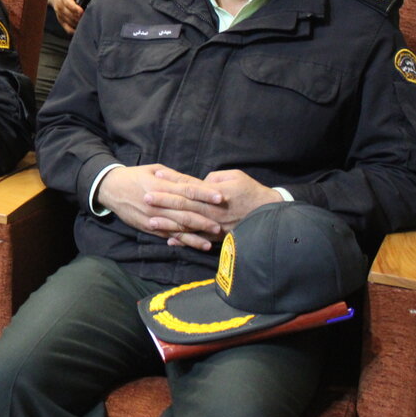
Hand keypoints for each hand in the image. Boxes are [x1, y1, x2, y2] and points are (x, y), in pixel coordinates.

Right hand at [48, 0, 86, 33]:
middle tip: (88, 17)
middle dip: (79, 17)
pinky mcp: (61, 20)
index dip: (75, 8)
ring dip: (78, 23)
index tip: (82, 12)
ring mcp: (59, 14)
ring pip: (69, 22)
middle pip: (69, 14)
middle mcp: (60, 6)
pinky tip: (81, 28)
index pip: (68, 3)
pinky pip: (67, 29)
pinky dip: (74, 30)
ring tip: (86, 22)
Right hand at [97, 164, 223, 250]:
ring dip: (197, 234)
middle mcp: (156, 204)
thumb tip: (197, 183)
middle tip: (222, 224)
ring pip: (178, 227)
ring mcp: (152, 218)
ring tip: (213, 237)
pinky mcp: (149, 227)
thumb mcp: (154, 169)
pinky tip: (196, 244)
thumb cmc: (136, 176)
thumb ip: (175, 177)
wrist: (110, 189)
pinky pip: (169, 235)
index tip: (220, 197)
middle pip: (184, 212)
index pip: (186, 190)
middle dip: (204, 219)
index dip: (204, 194)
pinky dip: (183, 241)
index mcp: (159, 186)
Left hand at [148, 168, 283, 248]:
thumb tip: (200, 182)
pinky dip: (183, 241)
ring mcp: (213, 225)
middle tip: (144, 197)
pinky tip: (169, 241)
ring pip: (186, 225)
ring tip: (150, 221)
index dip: (172, 180)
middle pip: (183, 205)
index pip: (189, 185)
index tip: (156, 175)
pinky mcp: (217, 237)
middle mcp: (211, 210)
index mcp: (214, 193)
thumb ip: (215, 178)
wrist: (270, 215)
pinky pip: (197, 240)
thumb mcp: (235, 177)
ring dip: (167, 223)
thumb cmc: (252, 192)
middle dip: (163, 201)